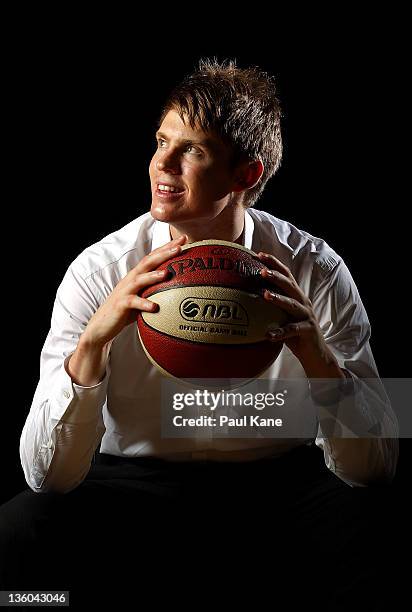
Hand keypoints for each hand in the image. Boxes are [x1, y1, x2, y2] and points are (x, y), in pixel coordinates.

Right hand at [82, 234, 186, 348]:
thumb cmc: (126, 311)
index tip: (184, 238)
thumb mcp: (143, 296)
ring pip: (140, 279)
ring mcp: (125, 290)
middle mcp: (131, 279)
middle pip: (148, 262)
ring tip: (166, 274)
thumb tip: (181, 290)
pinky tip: (154, 307)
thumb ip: (156, 290)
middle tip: (180, 247)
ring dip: (153, 276)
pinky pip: (133, 302)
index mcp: (138, 275)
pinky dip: (144, 304)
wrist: (102, 324)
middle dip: (164, 253)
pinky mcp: (121, 304)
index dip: (167, 247)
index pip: (154, 257)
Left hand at [258, 252, 342, 377]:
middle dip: (276, 276)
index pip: (286, 275)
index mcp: (296, 296)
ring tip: (265, 294)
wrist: (316, 353)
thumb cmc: (295, 333)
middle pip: (290, 285)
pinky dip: (281, 332)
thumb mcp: (282, 316)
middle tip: (262, 270)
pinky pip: (293, 330)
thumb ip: (270, 306)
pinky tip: (268, 334)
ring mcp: (307, 316)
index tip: (259, 255)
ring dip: (279, 298)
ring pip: (292, 304)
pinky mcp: (308, 330)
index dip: (274, 263)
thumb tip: (244, 298)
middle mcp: (303, 302)